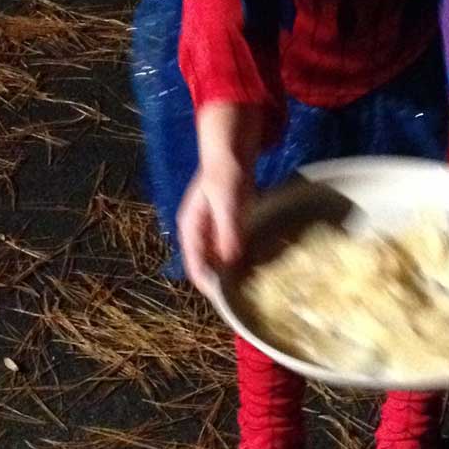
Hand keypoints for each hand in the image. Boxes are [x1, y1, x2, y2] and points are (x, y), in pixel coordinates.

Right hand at [176, 157, 251, 288]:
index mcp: (190, 229)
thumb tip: (230, 264)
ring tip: (253, 284)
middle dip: (223, 281)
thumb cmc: (226, 173)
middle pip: (207, 266)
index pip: (195, 268)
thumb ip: (227, 233)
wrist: (233, 147)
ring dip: (233, 270)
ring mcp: (212, 228)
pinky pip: (231, 247)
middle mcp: (199, 232)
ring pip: (220, 259)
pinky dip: (241, 256)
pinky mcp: (227, 223)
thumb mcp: (227, 204)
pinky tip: (257, 262)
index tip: (230, 300)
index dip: (210, 286)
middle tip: (246, 296)